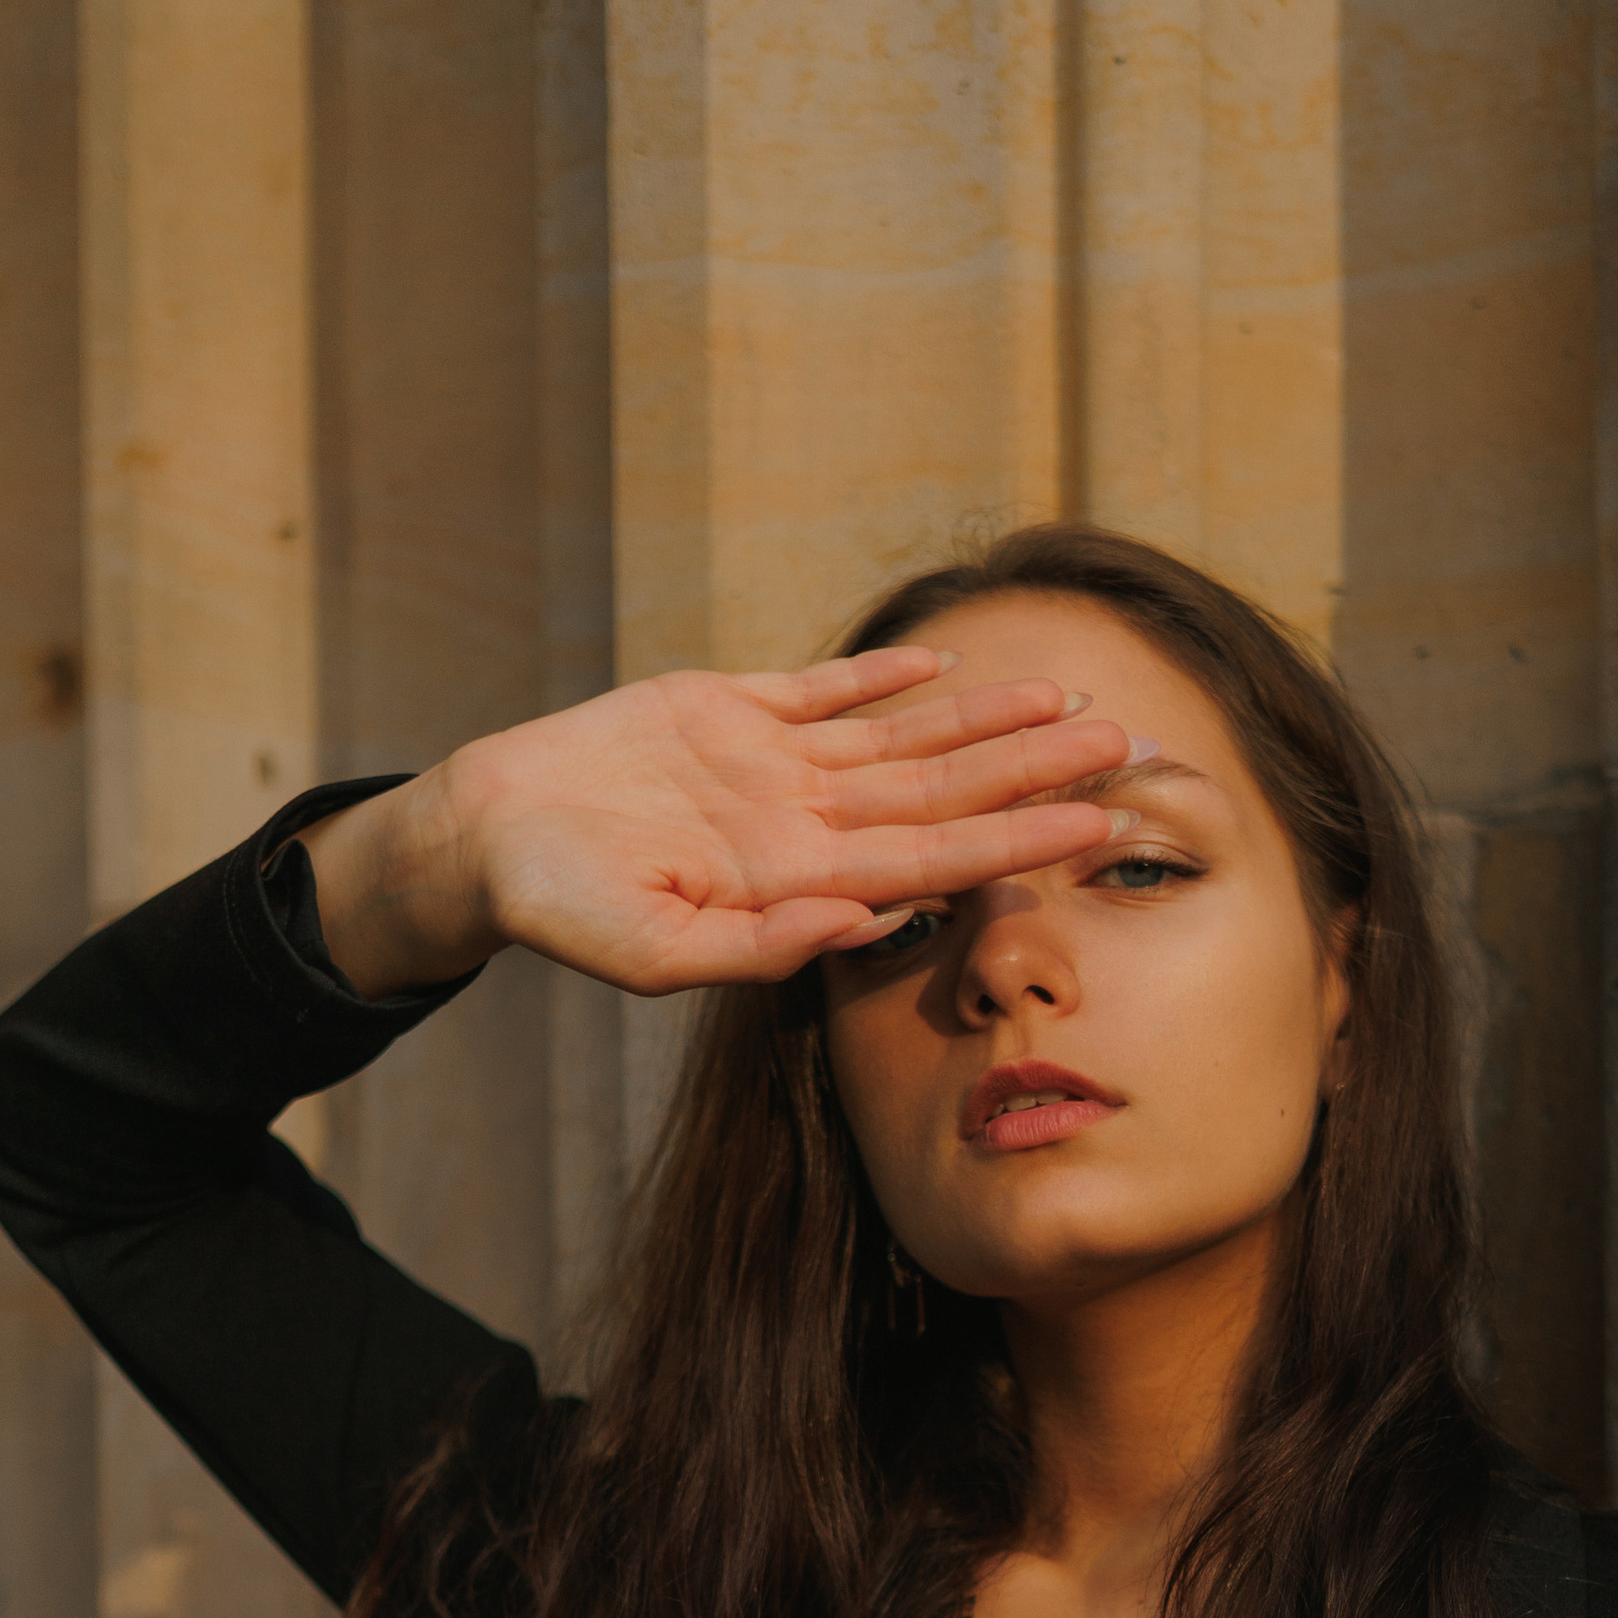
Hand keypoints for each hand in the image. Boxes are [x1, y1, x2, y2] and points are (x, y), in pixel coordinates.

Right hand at [301, 651, 1135, 999]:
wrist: (484, 838)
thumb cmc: (558, 909)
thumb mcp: (652, 952)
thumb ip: (760, 948)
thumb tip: (868, 918)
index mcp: (800, 879)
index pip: (937, 855)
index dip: (1021, 837)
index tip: (1101, 826)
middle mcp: (803, 823)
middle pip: (944, 791)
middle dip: (1036, 772)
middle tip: (1133, 746)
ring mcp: (768, 766)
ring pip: (903, 737)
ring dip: (985, 721)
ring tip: (1066, 700)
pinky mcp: (724, 711)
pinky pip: (820, 691)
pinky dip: (881, 678)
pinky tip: (945, 665)